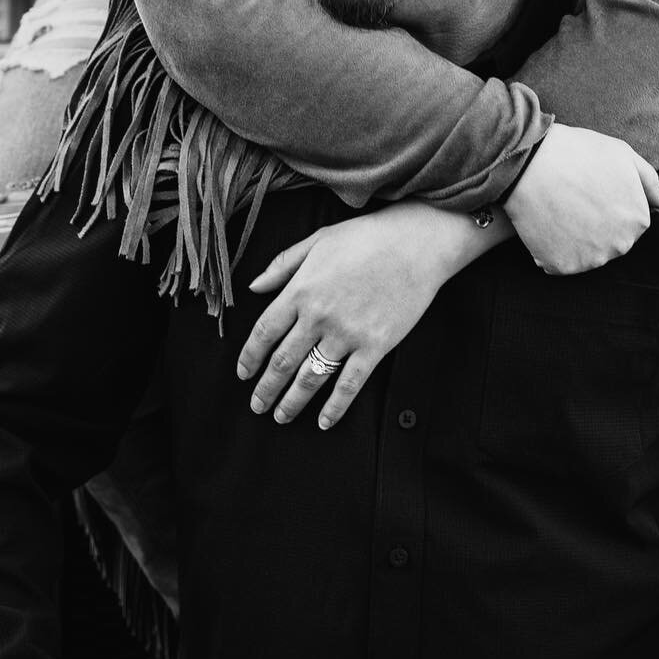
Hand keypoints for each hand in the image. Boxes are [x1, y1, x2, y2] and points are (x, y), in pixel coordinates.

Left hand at [236, 203, 496, 429]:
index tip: (243, 374)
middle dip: (266, 388)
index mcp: (301, 289)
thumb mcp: (318, 241)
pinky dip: (334, 408)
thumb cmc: (366, 237)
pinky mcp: (375, 347)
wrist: (416, 243)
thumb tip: (253, 286)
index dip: (249, 357)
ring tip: (280, 417)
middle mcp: (318, 316)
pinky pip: (349, 385)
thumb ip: (282, 264)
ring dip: (291, 402)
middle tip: (257, 406)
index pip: (264, 332)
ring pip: (310, 379)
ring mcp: (347, 334)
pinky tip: (323, 422)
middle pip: (282, 362)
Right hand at [503, 122, 658, 274]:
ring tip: (559, 208)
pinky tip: (546, 223)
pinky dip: (552, 248)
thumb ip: (648, 181)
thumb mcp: (622, 154)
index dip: (609, 204)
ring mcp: (590, 259)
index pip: (630, 222)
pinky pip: (559, 261)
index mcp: (638, 220)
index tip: (591, 190)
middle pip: (610, 241)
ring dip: (574, 238)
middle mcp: (620, 246)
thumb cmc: (577, 152)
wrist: (529, 162)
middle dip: (595, 224)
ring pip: (586, 253)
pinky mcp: (561, 266)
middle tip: (574, 199)